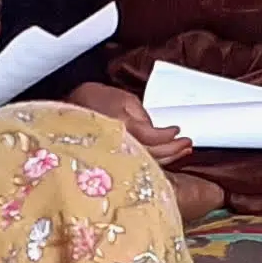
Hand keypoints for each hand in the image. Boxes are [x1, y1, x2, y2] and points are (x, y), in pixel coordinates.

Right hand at [67, 78, 191, 160]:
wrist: (73, 108)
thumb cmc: (98, 100)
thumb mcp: (126, 100)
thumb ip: (144, 117)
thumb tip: (160, 133)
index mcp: (122, 126)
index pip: (151, 137)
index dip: (167, 136)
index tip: (178, 130)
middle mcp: (119, 143)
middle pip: (153, 153)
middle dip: (173, 150)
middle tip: (188, 143)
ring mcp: (116, 154)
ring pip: (148, 162)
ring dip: (169, 158)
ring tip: (183, 150)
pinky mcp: (115, 158)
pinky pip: (140, 162)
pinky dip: (156, 161)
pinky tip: (167, 157)